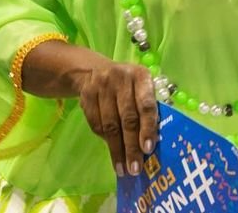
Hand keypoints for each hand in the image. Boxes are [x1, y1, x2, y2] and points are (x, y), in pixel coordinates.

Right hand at [75, 61, 157, 176]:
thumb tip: (150, 144)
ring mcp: (102, 86)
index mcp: (141, 76)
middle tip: (135, 168)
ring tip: (123, 168)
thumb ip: (147, 109)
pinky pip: (96, 124)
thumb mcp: (141, 88)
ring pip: (111, 125)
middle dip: (132, 146)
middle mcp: (121, 79)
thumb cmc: (127, 85)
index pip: (146, 105)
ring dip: (117, 150)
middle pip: (128, 118)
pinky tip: (111, 152)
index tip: (148, 149)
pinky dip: (105, 141)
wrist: (94, 70)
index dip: (148, 128)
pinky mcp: (87, 95)